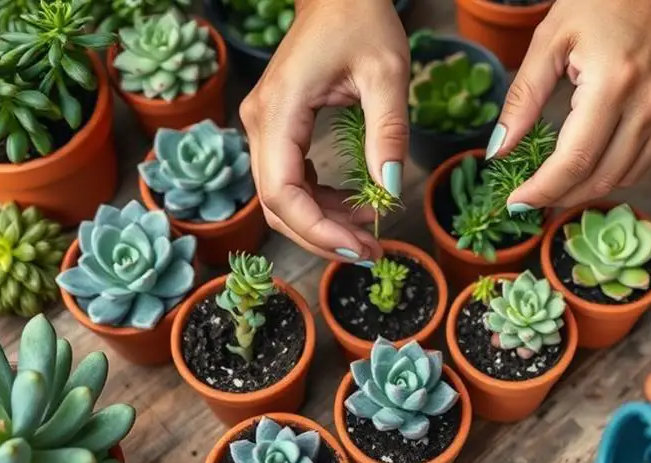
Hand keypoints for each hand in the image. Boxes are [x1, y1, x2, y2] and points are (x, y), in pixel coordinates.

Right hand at [239, 0, 408, 264]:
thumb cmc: (361, 20)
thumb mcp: (387, 73)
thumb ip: (388, 131)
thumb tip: (390, 189)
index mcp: (279, 110)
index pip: (282, 192)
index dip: (317, 230)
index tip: (359, 248)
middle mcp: (260, 122)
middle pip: (276, 204)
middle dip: (322, 235)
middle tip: (370, 251)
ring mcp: (265, 126)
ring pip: (282, 197)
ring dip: (323, 222)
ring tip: (370, 230)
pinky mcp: (278, 129)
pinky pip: (291, 180)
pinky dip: (321, 202)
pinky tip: (354, 205)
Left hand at [487, 0, 650, 211]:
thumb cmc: (601, 2)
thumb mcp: (549, 41)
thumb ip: (523, 98)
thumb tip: (498, 149)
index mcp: (613, 85)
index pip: (573, 161)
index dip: (541, 190)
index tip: (515, 201)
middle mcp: (649, 107)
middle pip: (599, 179)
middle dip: (559, 196)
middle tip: (529, 197)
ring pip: (623, 179)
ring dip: (584, 190)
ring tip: (553, 186)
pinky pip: (642, 163)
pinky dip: (611, 174)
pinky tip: (587, 167)